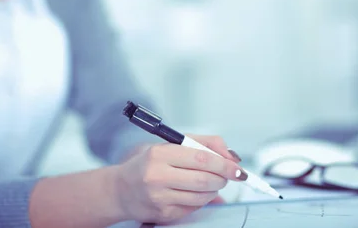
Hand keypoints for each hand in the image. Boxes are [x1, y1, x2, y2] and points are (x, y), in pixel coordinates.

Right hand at [114, 134, 243, 223]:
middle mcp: (156, 176)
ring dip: (215, 190)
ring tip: (211, 182)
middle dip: (223, 178)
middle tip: (227, 175)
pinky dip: (202, 199)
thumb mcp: (170, 145)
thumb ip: (203, 144)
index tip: (237, 167)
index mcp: (159, 154)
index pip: (202, 158)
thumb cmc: (149, 164)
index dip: (225, 163)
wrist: (121, 190)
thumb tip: (231, 156)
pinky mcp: (163, 214)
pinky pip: (194, 207)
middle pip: (205, 179)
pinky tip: (195, 192)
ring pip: (202, 196)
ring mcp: (159, 198)